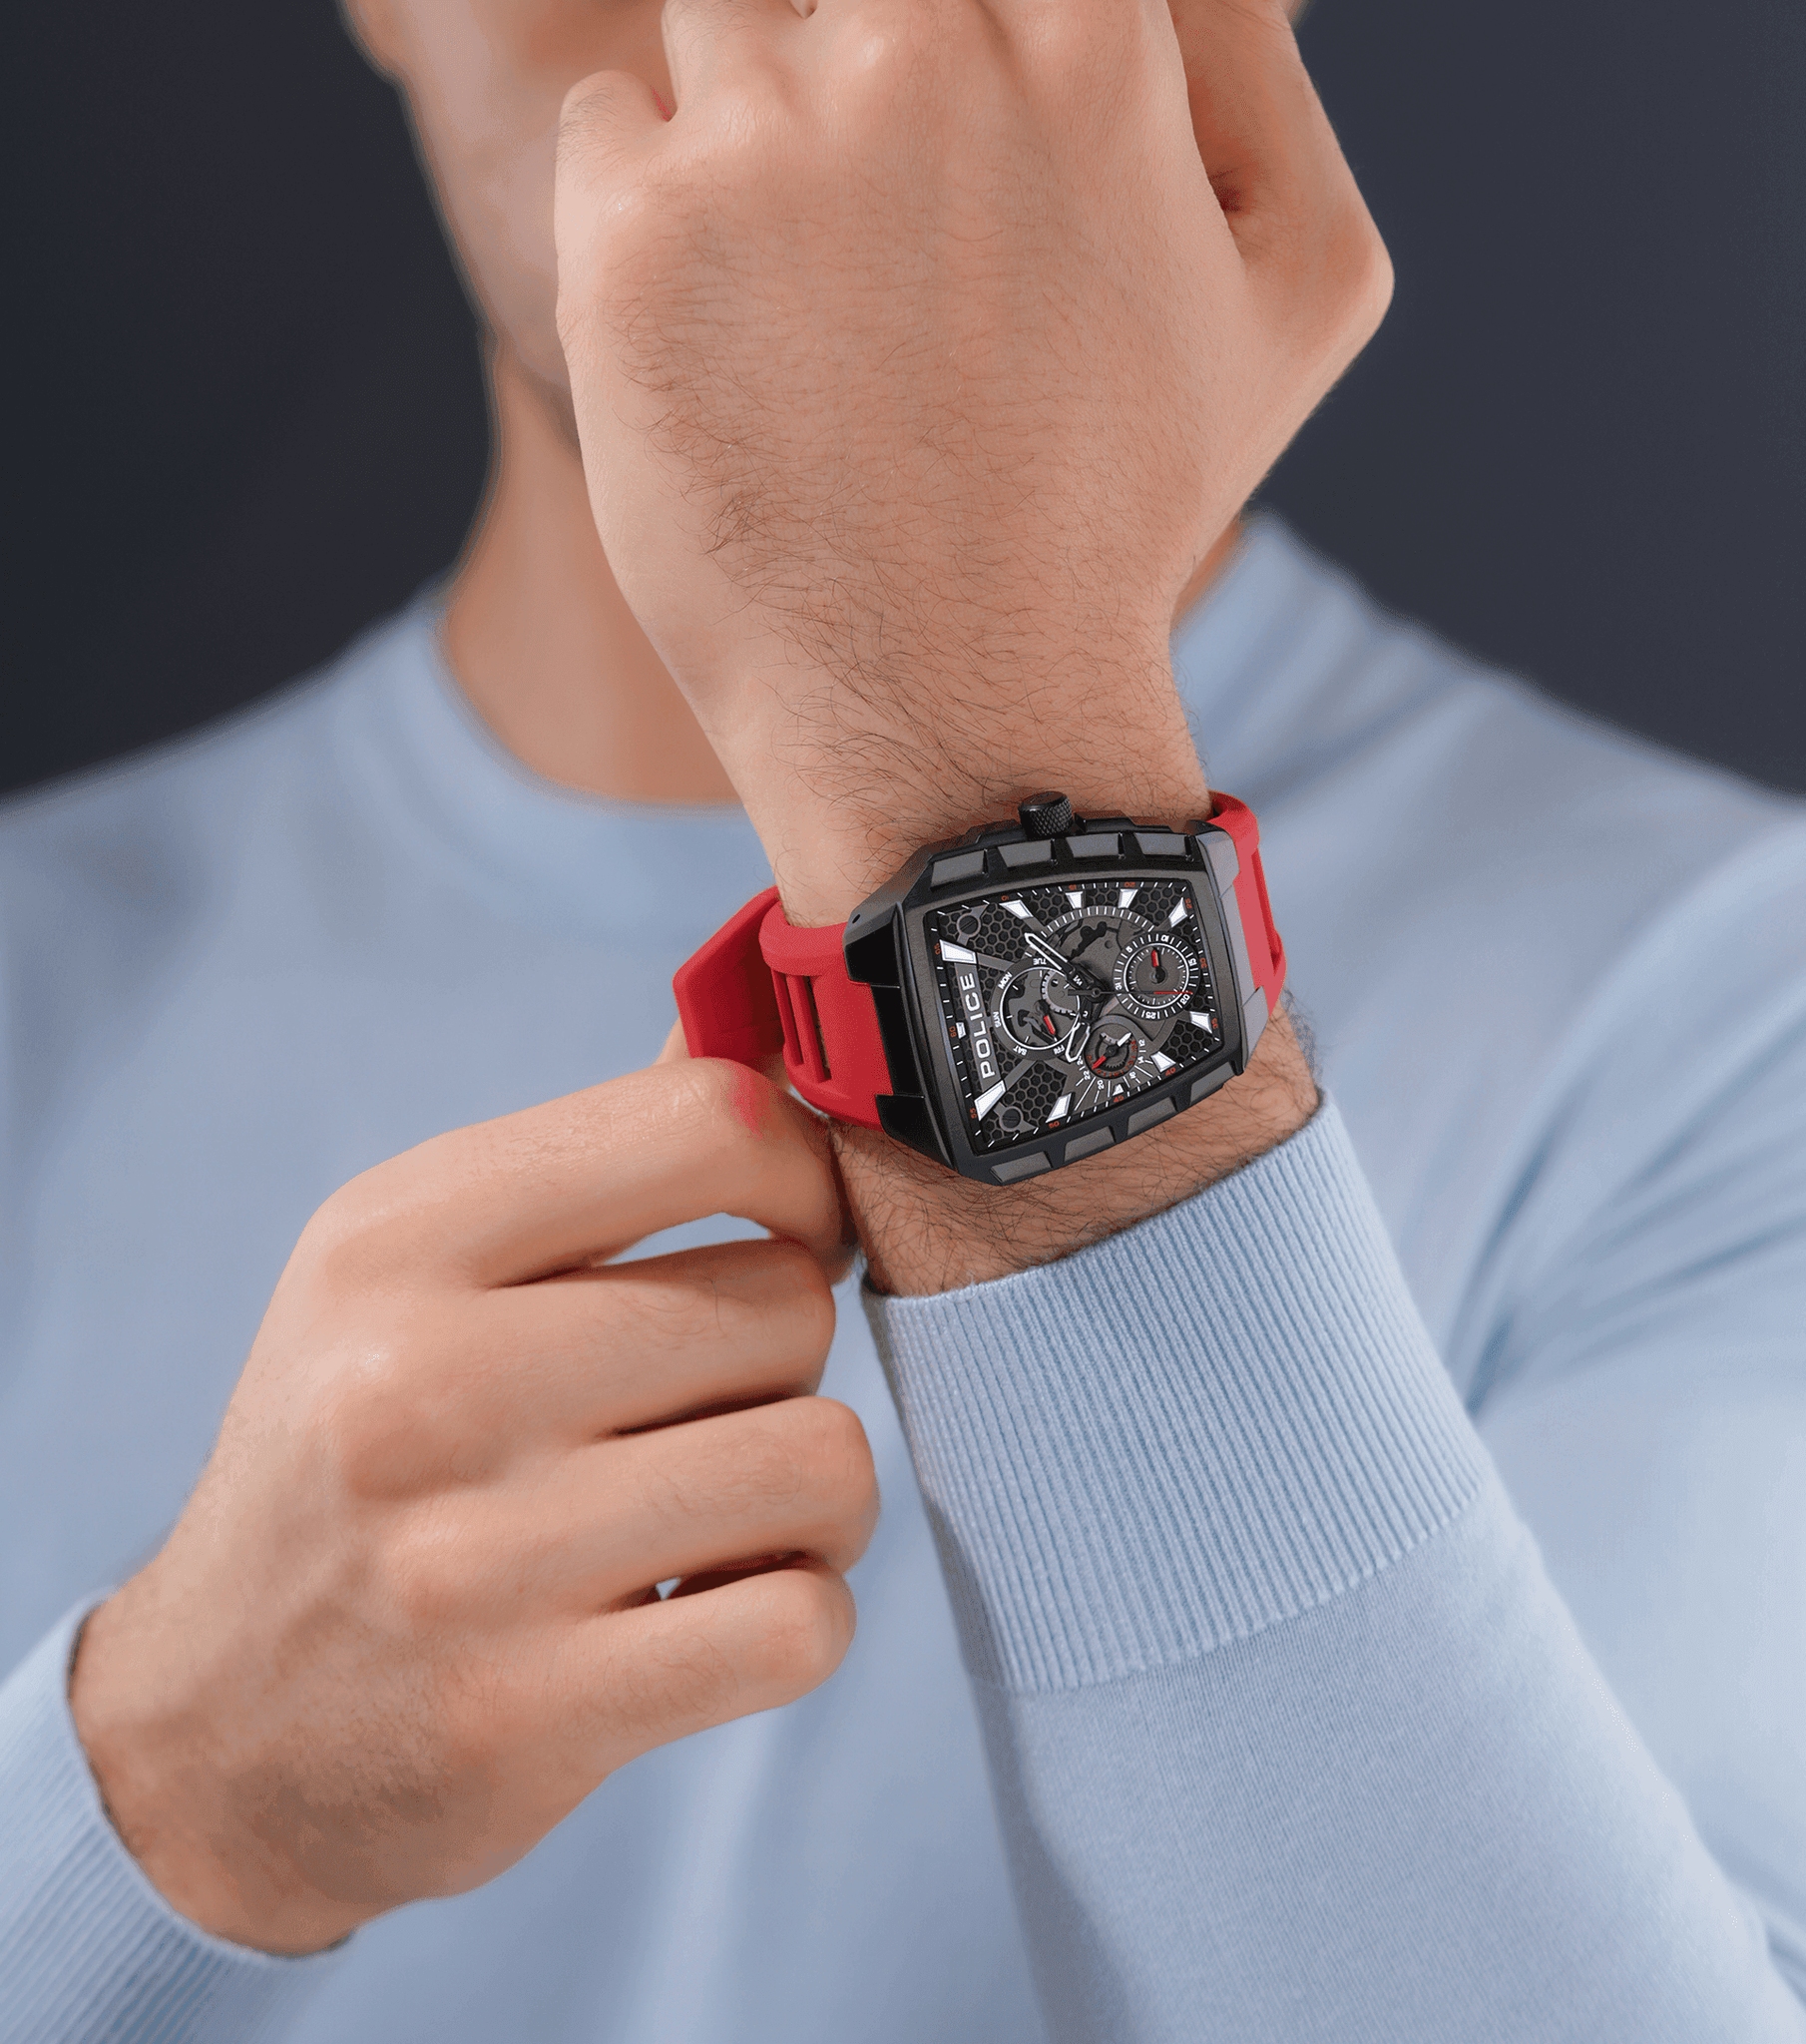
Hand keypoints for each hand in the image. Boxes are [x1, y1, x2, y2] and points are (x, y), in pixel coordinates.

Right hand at [70, 1058, 869, 1953]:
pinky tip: (714, 1614)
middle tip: (703, 1410)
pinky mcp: (530, 1716)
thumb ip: (605, 1155)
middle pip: (789, 1301)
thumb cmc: (360, 1465)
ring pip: (822, 1461)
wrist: (212, 1738)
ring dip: (816, 1498)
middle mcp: (421, 1382)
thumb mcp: (418, 1273)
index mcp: (398, 1240)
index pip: (705, 1122)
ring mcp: (473, 1560)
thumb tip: (772, 1033)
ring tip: (727, 1516)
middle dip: (787, 1358)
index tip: (792, 1229)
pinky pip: (803, 1623)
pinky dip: (798, 1619)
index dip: (803, 1171)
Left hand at [552, 0, 1388, 920]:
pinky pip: (604, 126)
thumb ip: (1257, 62)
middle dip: (863, 82)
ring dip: (750, 136)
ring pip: (718, 27)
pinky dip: (644, 209)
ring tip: (809, 314)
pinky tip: (720, 338)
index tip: (950, 163)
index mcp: (1086, 31)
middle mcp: (916, 47)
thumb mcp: (1303, 282)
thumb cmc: (1136, 506)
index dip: (963, 42)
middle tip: (893, 263)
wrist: (963, 706)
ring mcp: (759, 139)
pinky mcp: (629, 239)